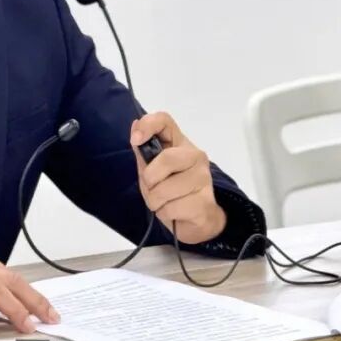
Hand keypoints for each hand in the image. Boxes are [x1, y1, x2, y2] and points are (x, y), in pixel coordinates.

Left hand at [130, 112, 226, 244]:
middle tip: (153, 188)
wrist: (198, 219)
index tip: (135, 140)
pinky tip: (176, 212)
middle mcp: (196, 156)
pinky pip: (171, 209)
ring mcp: (203, 179)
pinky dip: (165, 214)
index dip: (148, 125)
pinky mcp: (205, 202)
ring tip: (166, 202)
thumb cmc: (172, 191)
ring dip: (156, 202)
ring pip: (164, 190)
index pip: (165, 120)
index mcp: (180, 144)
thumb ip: (144, 152)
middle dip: (150, 180)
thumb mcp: (152, 171)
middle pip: (166, 159)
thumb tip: (135, 126)